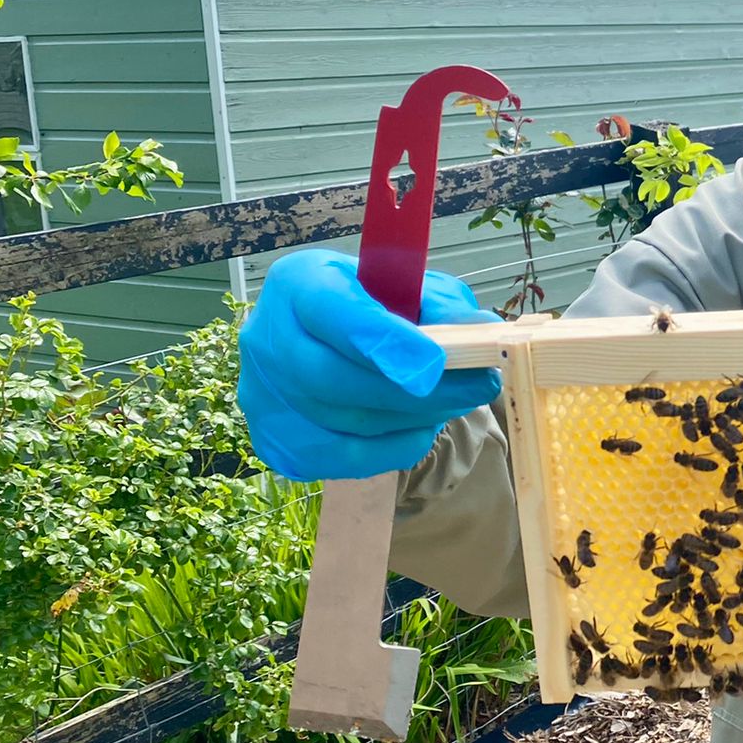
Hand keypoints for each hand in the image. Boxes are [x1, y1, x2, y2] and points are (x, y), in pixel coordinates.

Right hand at [238, 249, 502, 481]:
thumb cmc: (380, 306)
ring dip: (415, 418)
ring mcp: (263, 395)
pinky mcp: (277, 441)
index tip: (433, 362)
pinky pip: (342, 458)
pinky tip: (423, 428)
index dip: (381, 341)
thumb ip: (443, 306)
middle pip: (333, 378)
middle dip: (414, 392)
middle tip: (477, 388)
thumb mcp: (414, 288)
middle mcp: (266, 338)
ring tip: (459, 402)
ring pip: (343, 421)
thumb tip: (480, 330)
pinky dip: (394, 448)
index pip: (331, 312)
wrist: (335, 341)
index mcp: (297, 283)